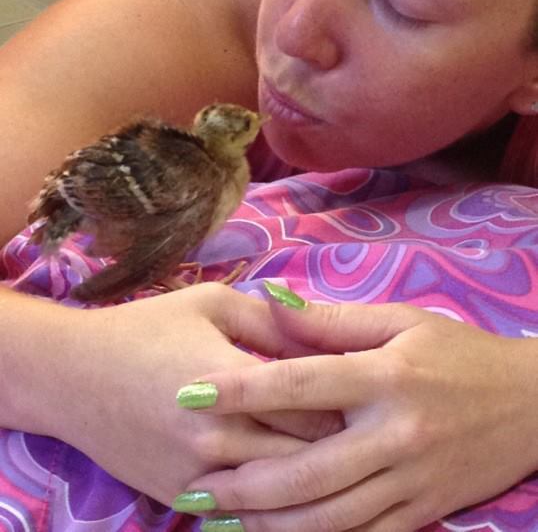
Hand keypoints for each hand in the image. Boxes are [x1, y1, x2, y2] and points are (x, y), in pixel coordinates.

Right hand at [39, 284, 341, 506]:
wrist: (74, 374)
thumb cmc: (146, 328)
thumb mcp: (211, 303)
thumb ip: (271, 319)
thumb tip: (324, 334)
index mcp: (232, 382)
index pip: (316, 410)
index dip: (350, 406)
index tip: (370, 397)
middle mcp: (218, 438)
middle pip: (305, 458)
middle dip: (341, 447)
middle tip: (366, 430)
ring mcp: (198, 476)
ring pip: (279, 494)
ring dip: (312, 481)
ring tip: (342, 461)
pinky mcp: (180, 500)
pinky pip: (242, 511)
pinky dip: (272, 501)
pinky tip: (294, 486)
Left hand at [176, 297, 537, 530]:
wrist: (531, 406)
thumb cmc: (459, 352)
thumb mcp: (403, 321)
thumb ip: (334, 319)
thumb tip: (271, 303)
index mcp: (386, 377)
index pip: (301, 382)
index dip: (241, 388)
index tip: (190, 392)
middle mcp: (395, 435)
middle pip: (306, 469)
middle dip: (242, 482)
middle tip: (191, 486)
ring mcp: (411, 482)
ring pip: (329, 517)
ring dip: (269, 524)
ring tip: (220, 520)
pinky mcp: (424, 513)